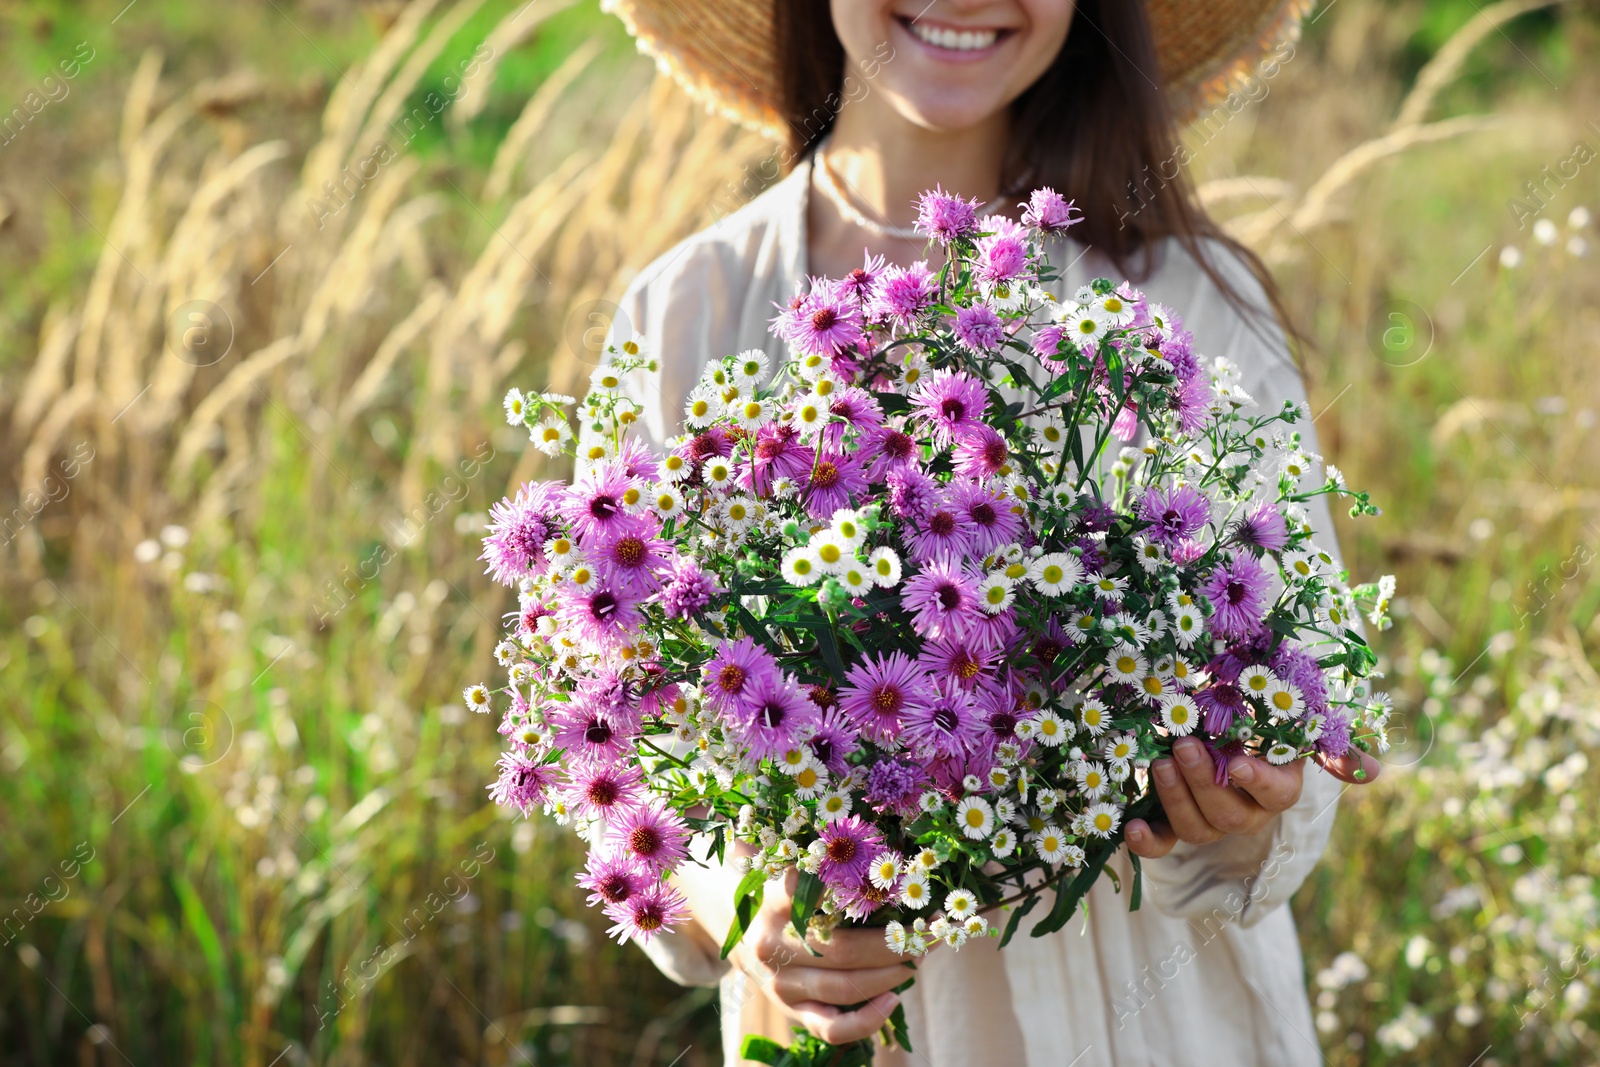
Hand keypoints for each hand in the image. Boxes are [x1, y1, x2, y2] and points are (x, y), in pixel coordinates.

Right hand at [728, 868, 910, 1044]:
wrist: (748, 943)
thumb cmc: (788, 903)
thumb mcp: (793, 874)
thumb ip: (823, 865)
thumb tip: (878, 857)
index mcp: (774, 902)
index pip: (801, 892)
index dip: (840, 889)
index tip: (882, 883)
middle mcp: (774, 945)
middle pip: (843, 948)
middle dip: (895, 943)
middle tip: (926, 932)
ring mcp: (782, 984)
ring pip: (845, 987)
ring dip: (891, 975)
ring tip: (918, 958)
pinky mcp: (792, 1012)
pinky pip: (832, 1028)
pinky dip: (867, 1020)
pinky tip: (892, 1000)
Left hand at [1125, 736, 1381, 858]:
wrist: (1214, 721)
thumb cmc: (1255, 717)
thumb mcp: (1290, 719)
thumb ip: (1329, 743)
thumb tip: (1373, 772)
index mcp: (1278, 786)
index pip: (1278, 795)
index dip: (1260, 783)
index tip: (1240, 764)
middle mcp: (1246, 810)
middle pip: (1230, 815)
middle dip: (1205, 782)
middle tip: (1184, 747)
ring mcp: (1209, 820)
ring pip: (1197, 828)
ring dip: (1177, 798)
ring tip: (1162, 762)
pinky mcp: (1173, 823)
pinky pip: (1163, 844)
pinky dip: (1147, 841)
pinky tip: (1131, 825)